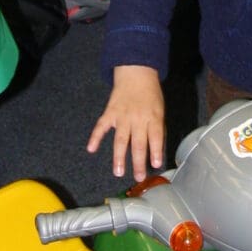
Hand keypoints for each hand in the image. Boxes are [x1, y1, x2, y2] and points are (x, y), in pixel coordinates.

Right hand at [87, 64, 165, 181]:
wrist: (136, 74)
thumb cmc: (151, 95)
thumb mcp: (160, 110)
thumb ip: (157, 129)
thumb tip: (156, 151)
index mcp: (153, 117)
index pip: (155, 137)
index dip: (156, 151)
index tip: (156, 164)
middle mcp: (138, 118)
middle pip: (138, 143)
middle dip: (138, 161)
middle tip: (138, 177)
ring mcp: (122, 116)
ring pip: (120, 139)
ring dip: (119, 156)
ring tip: (118, 172)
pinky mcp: (110, 112)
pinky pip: (101, 126)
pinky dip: (95, 137)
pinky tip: (91, 149)